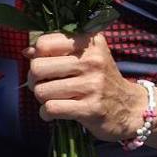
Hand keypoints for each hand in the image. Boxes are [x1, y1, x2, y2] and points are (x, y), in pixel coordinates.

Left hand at [26, 32, 146, 141]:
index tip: (47, 65)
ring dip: (42, 99)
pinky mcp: (90, 108)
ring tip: (54, 98)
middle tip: (46, 84)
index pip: (45, 43)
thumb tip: (27, 51)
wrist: (129, 107)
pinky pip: (51, 109)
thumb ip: (58, 50)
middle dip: (35, 80)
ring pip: (42, 91)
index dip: (38, 56)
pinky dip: (47, 113)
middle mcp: (93, 60)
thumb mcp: (87, 57)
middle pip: (38, 67)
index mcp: (90, 42)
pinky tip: (55, 112)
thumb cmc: (101, 79)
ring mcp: (92, 84)